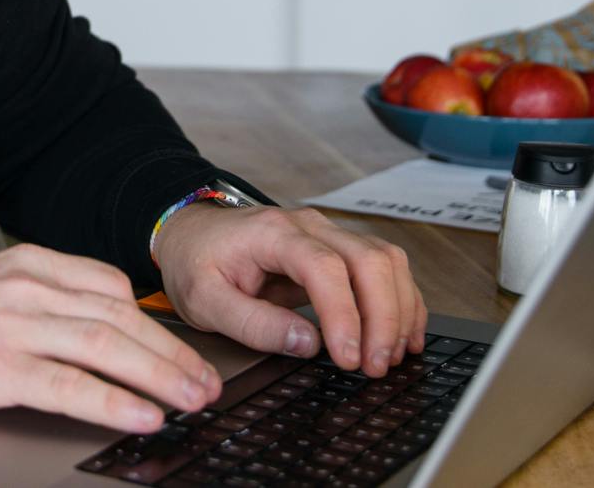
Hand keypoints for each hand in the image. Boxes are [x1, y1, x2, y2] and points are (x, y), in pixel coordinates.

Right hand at [0, 243, 221, 432]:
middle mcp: (21, 285)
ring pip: (103, 346)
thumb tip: (95, 332)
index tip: (182, 351)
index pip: (108, 286)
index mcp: (22, 262)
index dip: (154, 323)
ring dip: (158, 377)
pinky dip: (111, 401)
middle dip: (170, 353)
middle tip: (206, 383)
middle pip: (118, 316)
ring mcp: (7, 322)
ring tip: (190, 402)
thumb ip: (34, 302)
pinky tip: (139, 415)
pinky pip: (67, 384)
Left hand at [152, 204, 427, 377]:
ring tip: (393, 357)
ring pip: (386, 261)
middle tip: (376, 366)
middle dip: (383, 317)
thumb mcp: (204, 300)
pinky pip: (384, 268)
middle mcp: (308, 226)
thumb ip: (253, 323)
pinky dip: (401, 301)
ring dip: (399, 310)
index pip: (324, 267)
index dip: (345, 315)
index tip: (349, 358)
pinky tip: (403, 335)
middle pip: (369, 260)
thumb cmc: (195, 263)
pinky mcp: (338, 249)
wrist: (190, 234)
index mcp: (272, 233)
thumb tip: (307, 344)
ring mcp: (327, 233)